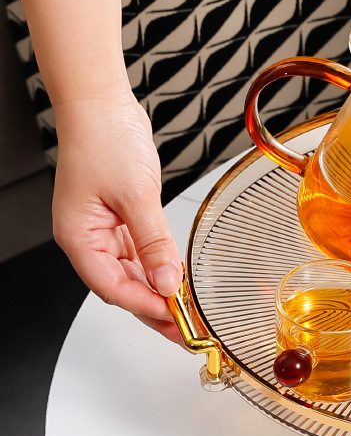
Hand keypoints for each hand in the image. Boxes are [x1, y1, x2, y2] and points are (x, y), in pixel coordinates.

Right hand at [52, 90, 183, 342]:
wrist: (102, 104)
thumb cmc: (105, 140)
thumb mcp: (136, 195)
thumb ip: (153, 242)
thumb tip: (168, 281)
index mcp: (79, 237)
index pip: (112, 286)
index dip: (145, 305)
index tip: (175, 318)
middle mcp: (88, 237)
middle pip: (122, 285)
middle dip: (154, 308)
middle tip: (185, 331)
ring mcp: (103, 228)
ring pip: (131, 271)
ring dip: (158, 289)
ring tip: (186, 311)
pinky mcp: (119, 216)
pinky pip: (138, 251)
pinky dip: (157, 265)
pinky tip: (176, 277)